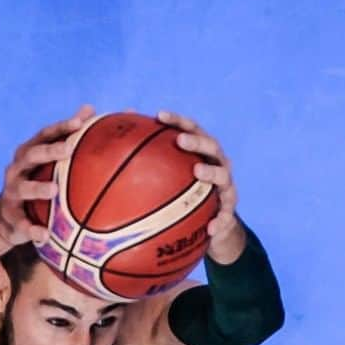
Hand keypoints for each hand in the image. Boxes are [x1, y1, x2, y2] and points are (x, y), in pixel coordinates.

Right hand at [0, 105, 94, 245]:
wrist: (7, 218)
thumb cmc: (36, 182)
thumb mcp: (48, 160)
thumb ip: (67, 136)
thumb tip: (91, 109)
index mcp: (29, 152)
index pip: (45, 135)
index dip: (61, 127)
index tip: (81, 122)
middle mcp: (17, 168)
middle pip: (32, 155)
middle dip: (49, 151)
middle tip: (69, 149)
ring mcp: (12, 192)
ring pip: (23, 188)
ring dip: (37, 188)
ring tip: (54, 190)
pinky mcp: (11, 216)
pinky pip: (22, 223)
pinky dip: (32, 229)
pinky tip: (45, 235)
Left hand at [156, 110, 244, 263]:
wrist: (213, 227)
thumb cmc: (184, 199)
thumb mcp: (167, 184)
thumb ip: (147, 167)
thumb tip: (114, 152)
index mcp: (201, 154)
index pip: (191, 130)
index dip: (177, 121)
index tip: (159, 115)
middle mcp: (217, 166)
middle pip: (211, 146)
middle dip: (196, 140)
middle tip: (180, 140)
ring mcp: (226, 188)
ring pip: (223, 176)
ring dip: (211, 171)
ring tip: (197, 170)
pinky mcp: (229, 212)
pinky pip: (226, 217)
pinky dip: (220, 220)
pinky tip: (210, 229)